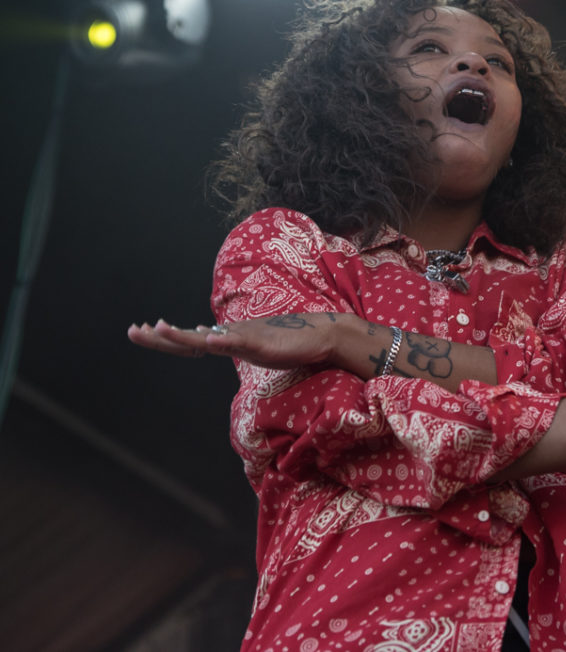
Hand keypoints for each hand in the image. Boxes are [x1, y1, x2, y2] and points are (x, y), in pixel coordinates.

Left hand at [127, 315, 355, 369]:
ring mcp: (246, 338)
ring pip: (209, 338)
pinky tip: (208, 338)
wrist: (321, 335)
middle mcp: (231, 335)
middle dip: (160, 336)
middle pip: (189, 339)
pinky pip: (239, 343)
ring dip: (183, 335)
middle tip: (132, 330)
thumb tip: (204, 336)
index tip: (140, 330)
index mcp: (226, 339)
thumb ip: (229, 343)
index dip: (164, 338)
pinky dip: (222, 340)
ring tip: (158, 329)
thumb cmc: (289, 342)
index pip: (188, 341)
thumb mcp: (252, 348)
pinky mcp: (262, 343)